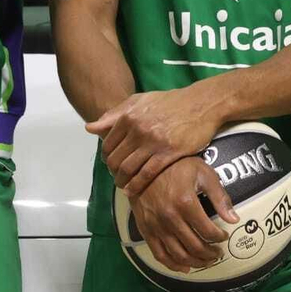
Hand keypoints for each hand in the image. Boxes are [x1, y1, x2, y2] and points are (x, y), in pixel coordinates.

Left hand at [87, 84, 226, 196]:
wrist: (201, 104)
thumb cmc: (170, 102)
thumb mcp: (140, 101)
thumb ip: (114, 114)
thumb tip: (89, 127)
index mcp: (129, 116)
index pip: (108, 144)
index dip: (106, 157)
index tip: (110, 164)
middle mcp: (138, 129)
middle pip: (116, 159)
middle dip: (113, 171)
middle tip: (116, 177)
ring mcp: (153, 142)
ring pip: (128, 168)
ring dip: (122, 181)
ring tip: (123, 186)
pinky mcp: (168, 153)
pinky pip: (146, 174)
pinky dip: (137, 186)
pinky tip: (133, 191)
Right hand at [127, 157, 237, 273]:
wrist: (143, 163)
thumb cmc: (176, 165)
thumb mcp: (202, 172)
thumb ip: (219, 196)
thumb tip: (234, 219)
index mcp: (186, 202)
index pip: (208, 230)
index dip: (220, 237)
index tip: (224, 236)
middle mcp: (170, 217)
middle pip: (195, 246)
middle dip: (210, 253)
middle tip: (217, 253)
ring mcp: (156, 225)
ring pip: (179, 255)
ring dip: (195, 262)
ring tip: (205, 261)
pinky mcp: (145, 229)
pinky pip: (159, 254)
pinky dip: (173, 265)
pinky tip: (184, 267)